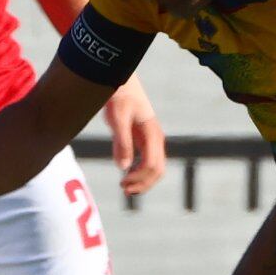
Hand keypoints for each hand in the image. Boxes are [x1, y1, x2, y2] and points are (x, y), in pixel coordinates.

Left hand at [103, 84, 168, 200]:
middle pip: (158, 170)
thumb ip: (121, 142)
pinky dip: (140, 173)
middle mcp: (156, 139)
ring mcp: (152, 141)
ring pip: (156, 168)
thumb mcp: (117, 118)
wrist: (122, 84)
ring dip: (143, 181)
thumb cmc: (119, 98)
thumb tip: (122, 166)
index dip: (139, 177)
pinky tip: (127, 174)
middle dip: (143, 183)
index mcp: (152, 134)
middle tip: (124, 189)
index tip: (122, 181)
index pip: (152, 164)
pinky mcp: (145, 141)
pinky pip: (148, 162)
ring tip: (125, 187)